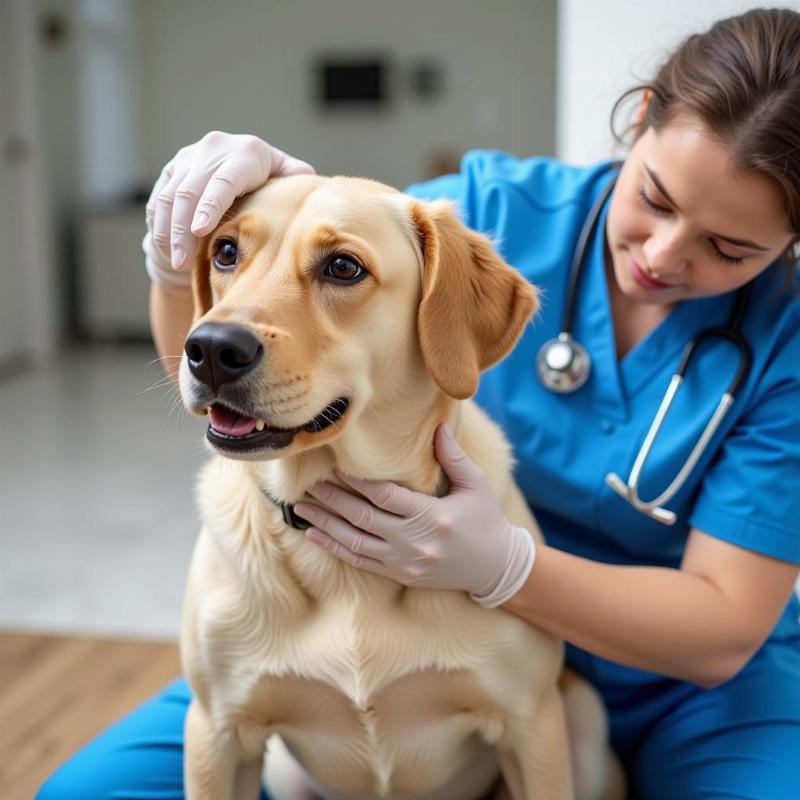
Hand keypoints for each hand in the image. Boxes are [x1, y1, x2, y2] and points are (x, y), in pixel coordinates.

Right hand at [143, 131, 314, 285]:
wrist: (240, 166)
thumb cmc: (270, 183)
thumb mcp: (286, 177)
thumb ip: (296, 178)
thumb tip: (309, 183)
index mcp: (246, 152)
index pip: (223, 179)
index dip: (209, 205)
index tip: (200, 230)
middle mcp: (214, 149)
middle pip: (190, 191)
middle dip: (183, 230)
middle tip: (183, 261)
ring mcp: (188, 158)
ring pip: (170, 197)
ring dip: (169, 232)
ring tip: (176, 262)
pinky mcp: (171, 171)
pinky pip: (159, 201)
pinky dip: (160, 226)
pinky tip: (168, 250)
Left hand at [294, 424, 535, 607]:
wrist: (495, 567)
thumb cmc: (486, 521)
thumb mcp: (476, 485)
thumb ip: (453, 457)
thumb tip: (438, 426)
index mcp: (432, 516)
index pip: (384, 496)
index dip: (356, 482)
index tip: (334, 467)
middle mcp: (414, 541)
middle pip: (362, 518)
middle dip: (332, 500)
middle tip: (308, 484)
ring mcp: (404, 561)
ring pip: (354, 541)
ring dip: (325, 524)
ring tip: (302, 508)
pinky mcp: (400, 574)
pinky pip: (359, 561)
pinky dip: (334, 548)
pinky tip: (315, 535)